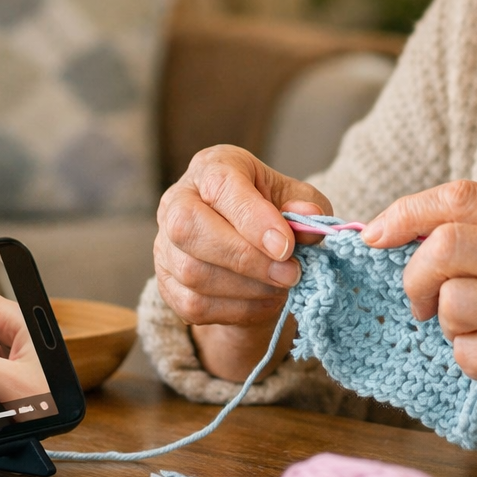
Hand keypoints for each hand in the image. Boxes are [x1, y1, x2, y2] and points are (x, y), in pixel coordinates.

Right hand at [155, 145, 331, 380]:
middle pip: (189, 229)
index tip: (286, 246)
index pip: (220, 185)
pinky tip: (265, 300)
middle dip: (246, 258)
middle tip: (291, 274)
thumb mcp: (295, 199)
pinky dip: (238, 309)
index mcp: (211, 167)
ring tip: (283, 286)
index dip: (252, 218)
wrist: (248, 244)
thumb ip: (305, 205)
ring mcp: (165, 244)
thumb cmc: (271, 211)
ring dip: (248, 288)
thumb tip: (311, 217)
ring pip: (193, 273)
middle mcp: (177, 201)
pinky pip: (194, 305)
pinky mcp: (166, 283)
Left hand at [362, 180, 476, 476]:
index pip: (460, 196)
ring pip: (451, 301)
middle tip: (420, 300)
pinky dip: (470, 361)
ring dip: (446, 325)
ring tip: (475, 334)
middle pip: (445, 244)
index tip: (375, 234)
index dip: (406, 211)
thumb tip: (416, 234)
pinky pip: (468, 354)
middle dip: (414, 274)